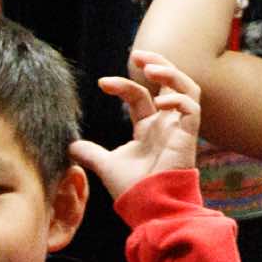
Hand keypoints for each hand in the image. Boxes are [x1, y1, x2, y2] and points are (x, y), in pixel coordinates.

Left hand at [73, 50, 199, 201]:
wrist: (148, 208)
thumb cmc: (133, 190)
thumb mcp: (106, 165)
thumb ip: (91, 153)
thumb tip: (70, 146)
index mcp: (149, 128)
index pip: (139, 96)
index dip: (123, 85)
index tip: (102, 83)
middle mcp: (166, 124)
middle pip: (169, 84)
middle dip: (156, 64)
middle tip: (138, 54)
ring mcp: (179, 128)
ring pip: (187, 88)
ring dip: (170, 73)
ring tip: (150, 67)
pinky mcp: (189, 136)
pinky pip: (191, 107)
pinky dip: (178, 99)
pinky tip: (161, 101)